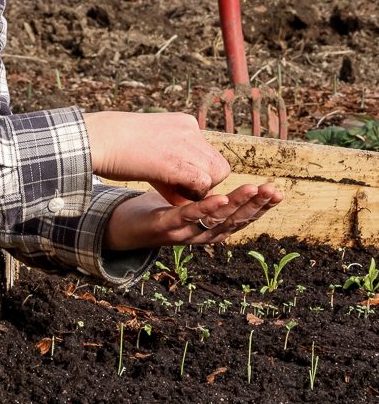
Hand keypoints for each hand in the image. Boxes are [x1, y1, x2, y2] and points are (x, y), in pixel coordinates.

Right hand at [84, 110, 229, 198]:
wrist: (98, 138)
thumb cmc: (117, 147)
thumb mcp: (152, 150)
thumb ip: (171, 168)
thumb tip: (183, 193)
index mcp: (185, 123)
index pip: (209, 153)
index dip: (199, 172)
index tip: (179, 181)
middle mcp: (190, 130)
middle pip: (219, 165)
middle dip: (205, 182)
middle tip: (181, 190)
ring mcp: (185, 144)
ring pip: (216, 174)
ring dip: (200, 190)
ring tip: (176, 192)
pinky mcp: (177, 162)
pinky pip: (202, 183)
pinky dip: (193, 194)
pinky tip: (173, 194)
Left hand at [103, 182, 282, 250]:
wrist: (124, 225)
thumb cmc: (159, 211)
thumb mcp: (187, 199)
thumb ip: (207, 191)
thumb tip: (224, 170)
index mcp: (209, 226)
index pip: (241, 218)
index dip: (260, 208)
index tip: (278, 193)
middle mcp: (201, 234)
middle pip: (234, 220)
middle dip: (256, 206)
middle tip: (274, 191)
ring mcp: (184, 232)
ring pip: (216, 219)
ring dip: (237, 204)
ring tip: (254, 190)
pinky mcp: (166, 226)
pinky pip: (188, 217)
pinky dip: (206, 208)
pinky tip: (220, 198)